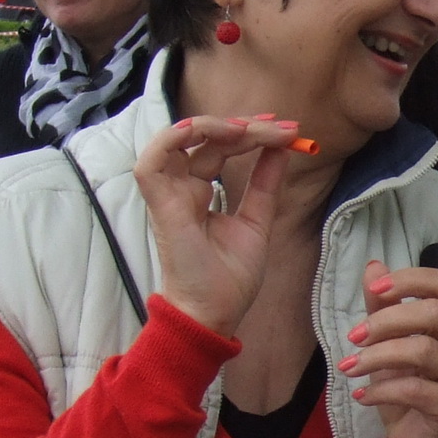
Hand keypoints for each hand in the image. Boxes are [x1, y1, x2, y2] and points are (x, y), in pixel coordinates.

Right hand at [134, 114, 299, 333]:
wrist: (215, 313)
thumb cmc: (230, 278)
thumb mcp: (257, 220)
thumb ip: (265, 183)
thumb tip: (282, 148)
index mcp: (199, 192)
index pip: (220, 148)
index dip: (250, 134)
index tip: (286, 130)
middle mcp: (181, 189)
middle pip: (205, 140)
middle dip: (243, 126)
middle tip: (278, 125)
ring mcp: (168, 195)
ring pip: (177, 140)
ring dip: (212, 126)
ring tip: (249, 128)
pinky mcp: (160, 205)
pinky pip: (151, 162)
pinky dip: (171, 139)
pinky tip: (203, 130)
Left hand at [340, 259, 437, 437]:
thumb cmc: (407, 391)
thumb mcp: (389, 345)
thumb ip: (382, 308)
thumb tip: (373, 267)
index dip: (411, 279)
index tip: (377, 290)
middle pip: (435, 314)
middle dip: (387, 320)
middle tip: (354, 336)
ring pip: (425, 351)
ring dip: (379, 356)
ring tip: (349, 368)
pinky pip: (418, 390)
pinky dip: (382, 390)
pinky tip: (362, 396)